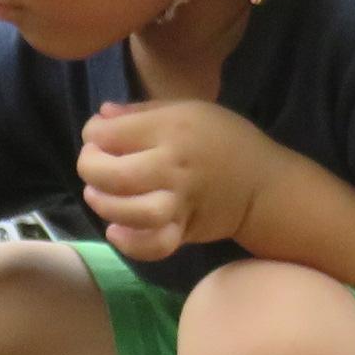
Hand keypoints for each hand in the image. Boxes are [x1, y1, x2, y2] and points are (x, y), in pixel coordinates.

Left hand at [76, 98, 283, 261]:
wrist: (265, 184)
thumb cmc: (224, 139)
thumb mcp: (188, 109)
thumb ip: (141, 112)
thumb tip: (100, 116)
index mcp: (173, 129)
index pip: (110, 133)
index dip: (93, 133)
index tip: (98, 135)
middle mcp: (175, 166)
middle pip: (114, 174)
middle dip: (90, 169)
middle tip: (92, 165)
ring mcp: (182, 201)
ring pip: (131, 211)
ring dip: (104, 204)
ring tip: (98, 195)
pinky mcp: (186, 229)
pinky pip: (154, 245)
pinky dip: (130, 243)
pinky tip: (116, 231)